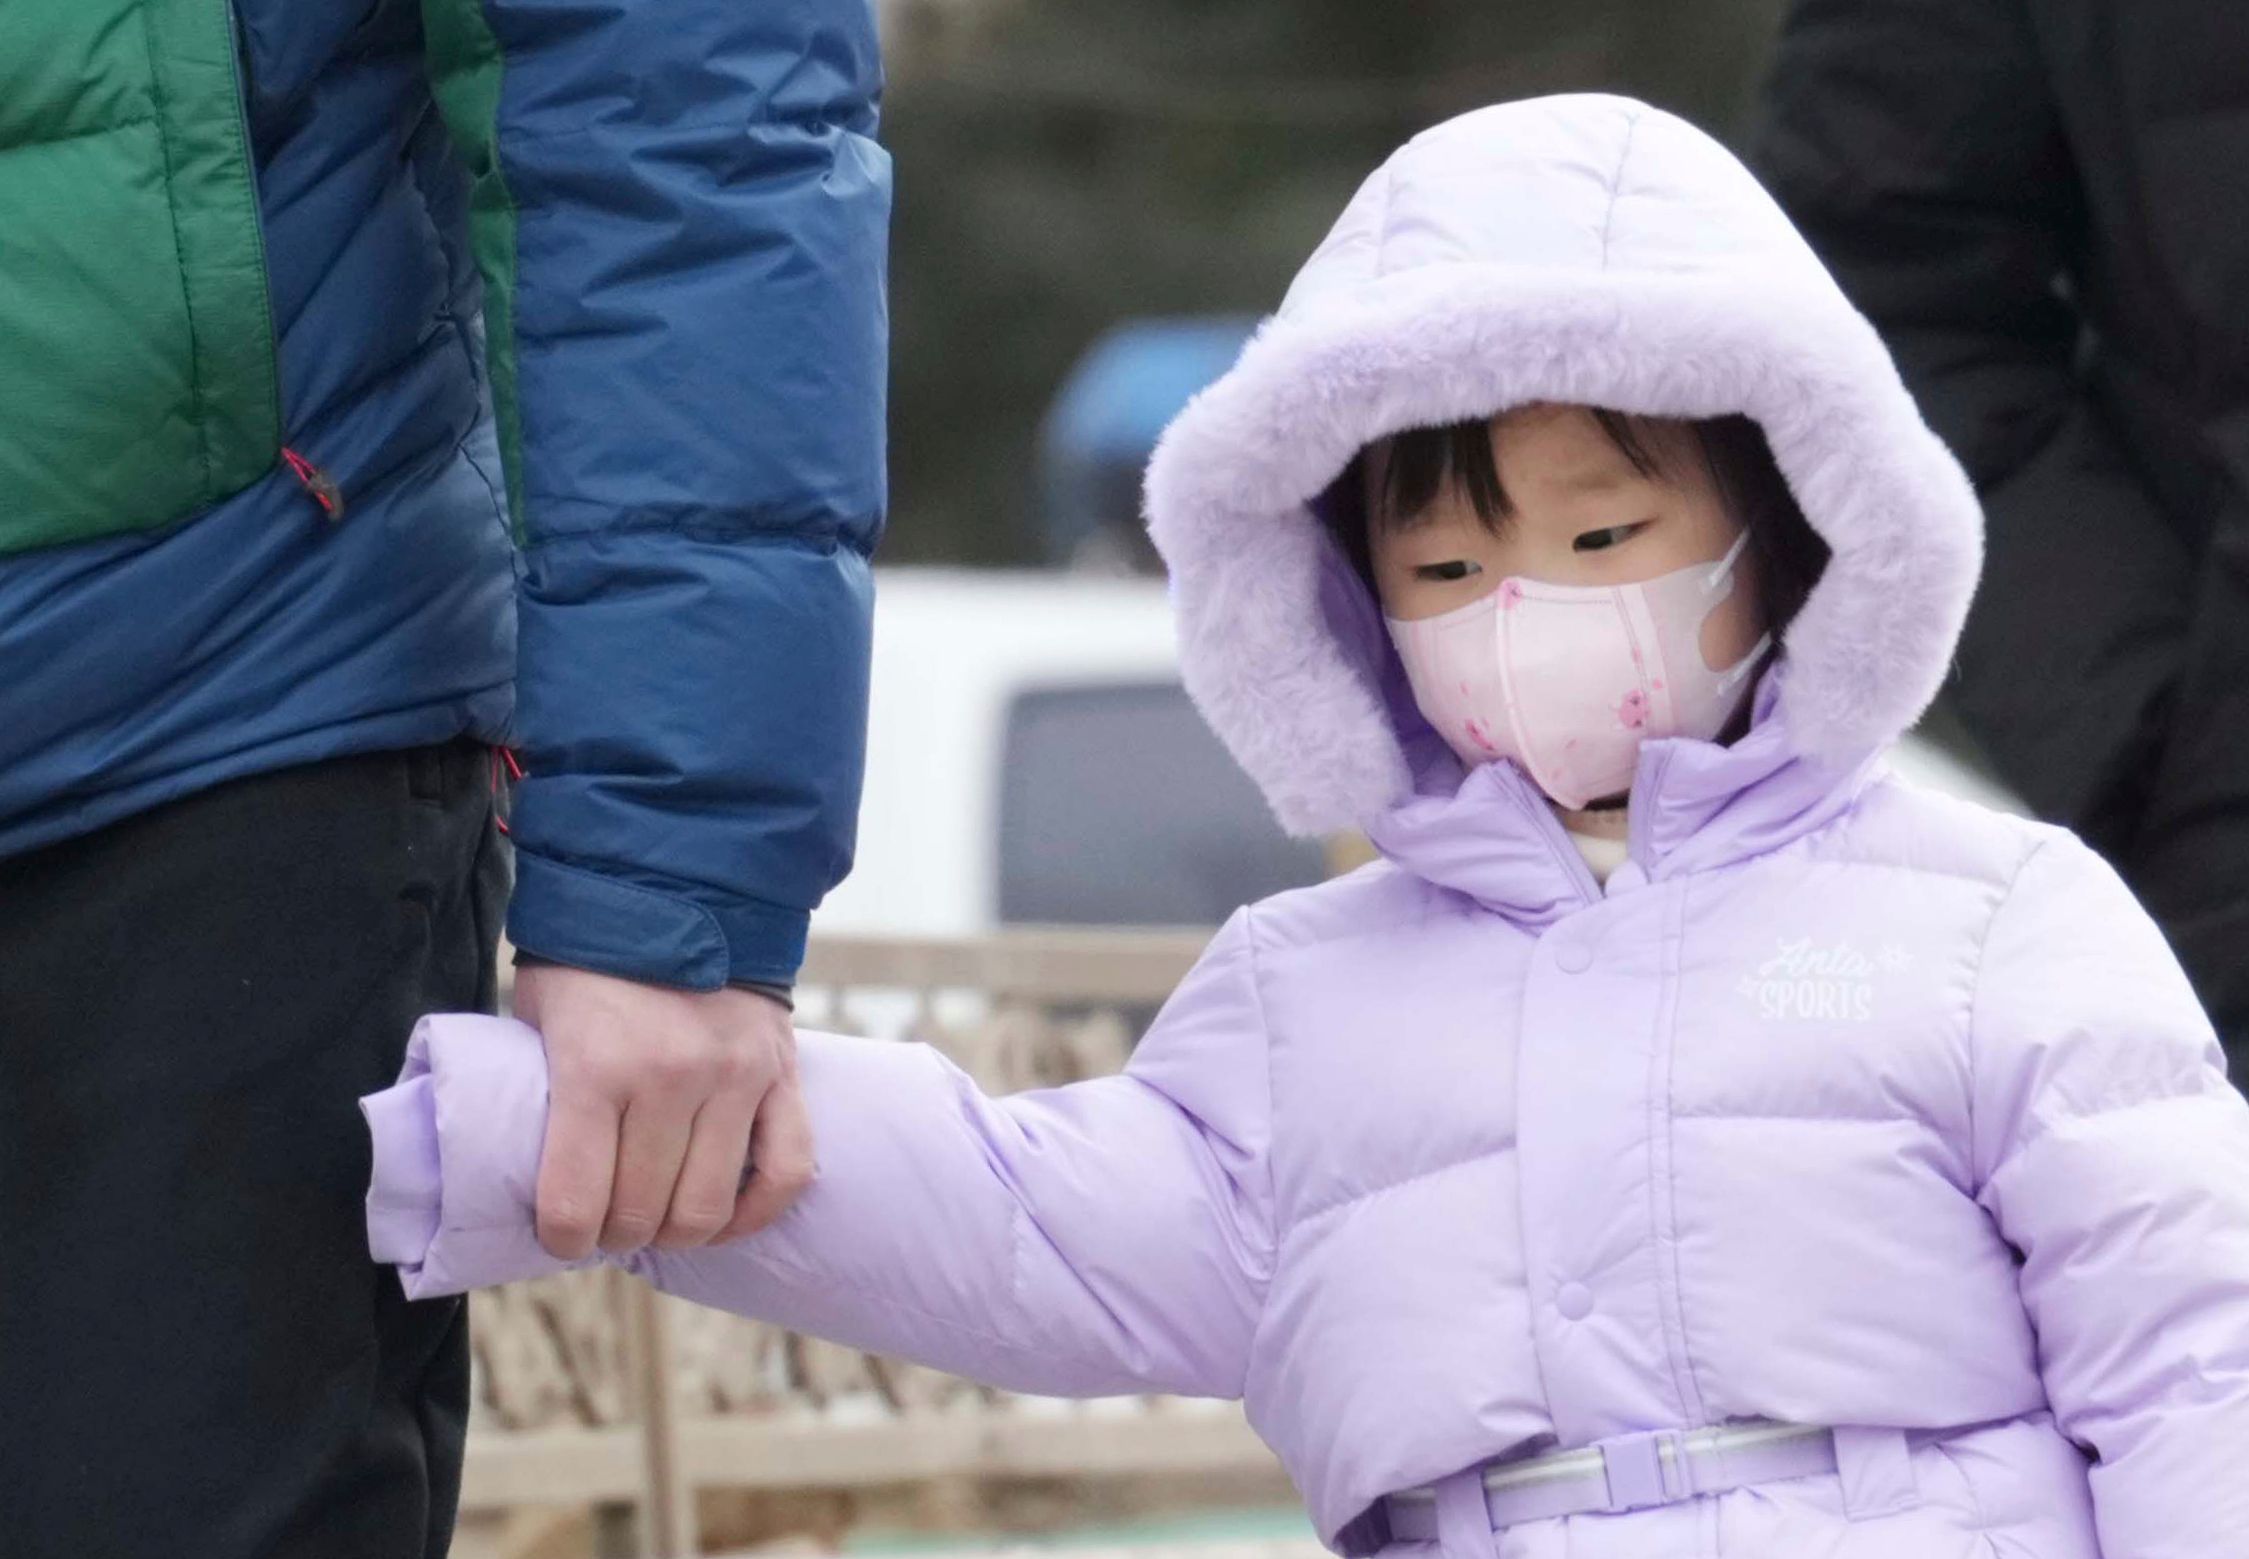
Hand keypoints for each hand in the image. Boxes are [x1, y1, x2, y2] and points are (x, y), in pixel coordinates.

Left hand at [512, 964, 814, 1260]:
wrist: (676, 890)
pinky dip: (755, 1211)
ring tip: (658, 1215)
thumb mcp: (541, 1020)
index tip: (563, 1236)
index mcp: (595, 1067)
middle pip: (641, 1212)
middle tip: (607, 1223)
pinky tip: (725, 1217)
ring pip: (707, 1206)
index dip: (563, 1239)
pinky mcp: (781, 1073)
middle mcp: (670, 1076)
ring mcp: (734, 1076)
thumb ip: (544, 1094)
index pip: (575, 1203)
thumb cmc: (590, 965)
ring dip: (677, 1230)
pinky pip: (787, 1170)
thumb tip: (532, 1178)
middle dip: (615, 1234)